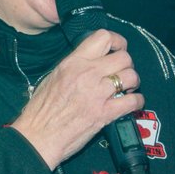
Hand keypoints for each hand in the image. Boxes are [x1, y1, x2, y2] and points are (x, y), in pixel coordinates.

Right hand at [11, 28, 143, 169]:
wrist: (37, 136)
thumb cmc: (41, 110)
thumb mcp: (54, 77)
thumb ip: (74, 67)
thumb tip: (92, 62)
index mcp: (73, 62)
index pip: (103, 37)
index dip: (117, 42)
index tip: (118, 50)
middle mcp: (87, 74)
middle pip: (124, 57)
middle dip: (127, 65)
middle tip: (122, 74)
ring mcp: (97, 93)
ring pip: (131, 76)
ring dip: (133, 83)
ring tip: (126, 89)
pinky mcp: (105, 113)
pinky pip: (133, 101)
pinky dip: (137, 102)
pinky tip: (131, 104)